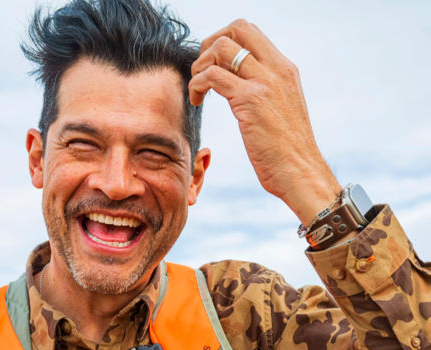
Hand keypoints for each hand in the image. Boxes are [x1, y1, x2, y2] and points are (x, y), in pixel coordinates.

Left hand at [189, 19, 340, 225]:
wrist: (301, 173)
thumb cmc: (288, 153)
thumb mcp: (280, 112)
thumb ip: (265, 93)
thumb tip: (241, 87)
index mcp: (285, 69)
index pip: (250, 32)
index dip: (225, 41)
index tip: (214, 66)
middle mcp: (277, 69)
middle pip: (237, 28)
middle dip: (210, 44)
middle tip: (202, 72)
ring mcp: (264, 83)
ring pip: (221, 48)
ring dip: (200, 65)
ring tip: (197, 90)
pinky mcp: (250, 101)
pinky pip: (213, 76)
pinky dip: (197, 84)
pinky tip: (196, 101)